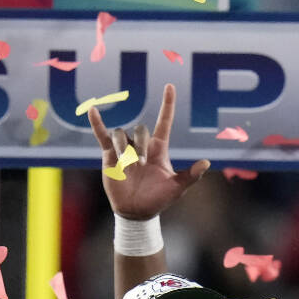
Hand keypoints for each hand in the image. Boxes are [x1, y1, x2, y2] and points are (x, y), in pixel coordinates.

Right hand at [87, 83, 211, 221]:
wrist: (137, 211)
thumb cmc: (159, 199)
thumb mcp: (177, 187)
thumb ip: (191, 175)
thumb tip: (207, 163)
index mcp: (159, 148)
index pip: (164, 121)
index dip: (168, 104)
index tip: (170, 86)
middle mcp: (142, 145)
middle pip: (140, 130)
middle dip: (140, 145)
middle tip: (141, 164)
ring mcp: (125, 149)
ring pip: (121, 134)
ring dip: (124, 148)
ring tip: (127, 165)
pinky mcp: (109, 155)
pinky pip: (102, 135)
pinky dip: (97, 123)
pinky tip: (92, 110)